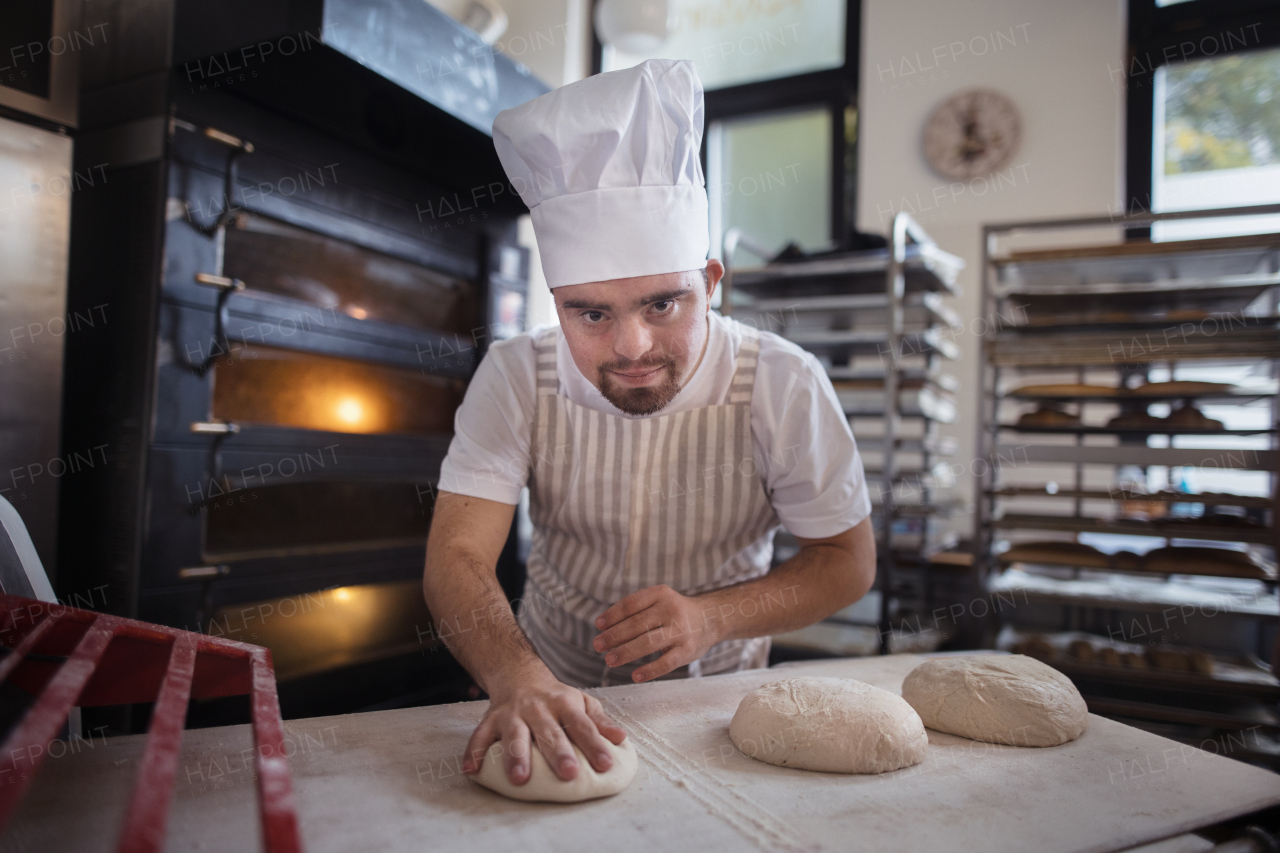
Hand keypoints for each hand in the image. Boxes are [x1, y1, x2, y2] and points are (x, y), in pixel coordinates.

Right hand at [461, 667, 625, 785]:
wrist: (519, 675)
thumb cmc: (557, 698)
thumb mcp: (581, 703)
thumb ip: (598, 721)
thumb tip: (620, 738)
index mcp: (564, 704)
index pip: (582, 726)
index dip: (594, 744)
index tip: (605, 764)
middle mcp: (538, 708)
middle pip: (549, 732)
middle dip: (558, 753)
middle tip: (568, 773)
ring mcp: (513, 713)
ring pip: (514, 735)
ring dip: (517, 756)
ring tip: (520, 779)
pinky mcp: (491, 719)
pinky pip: (480, 736)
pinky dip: (474, 752)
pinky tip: (471, 770)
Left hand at [594, 584, 720, 682]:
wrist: (710, 619)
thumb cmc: (674, 612)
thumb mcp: (658, 600)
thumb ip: (635, 610)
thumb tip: (604, 627)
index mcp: (660, 594)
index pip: (631, 604)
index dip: (612, 615)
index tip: (598, 625)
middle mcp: (671, 610)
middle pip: (637, 624)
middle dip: (614, 636)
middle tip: (597, 645)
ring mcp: (680, 631)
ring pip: (649, 643)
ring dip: (626, 652)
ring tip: (609, 660)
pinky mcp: (688, 650)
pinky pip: (666, 662)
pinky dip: (649, 670)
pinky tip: (635, 676)